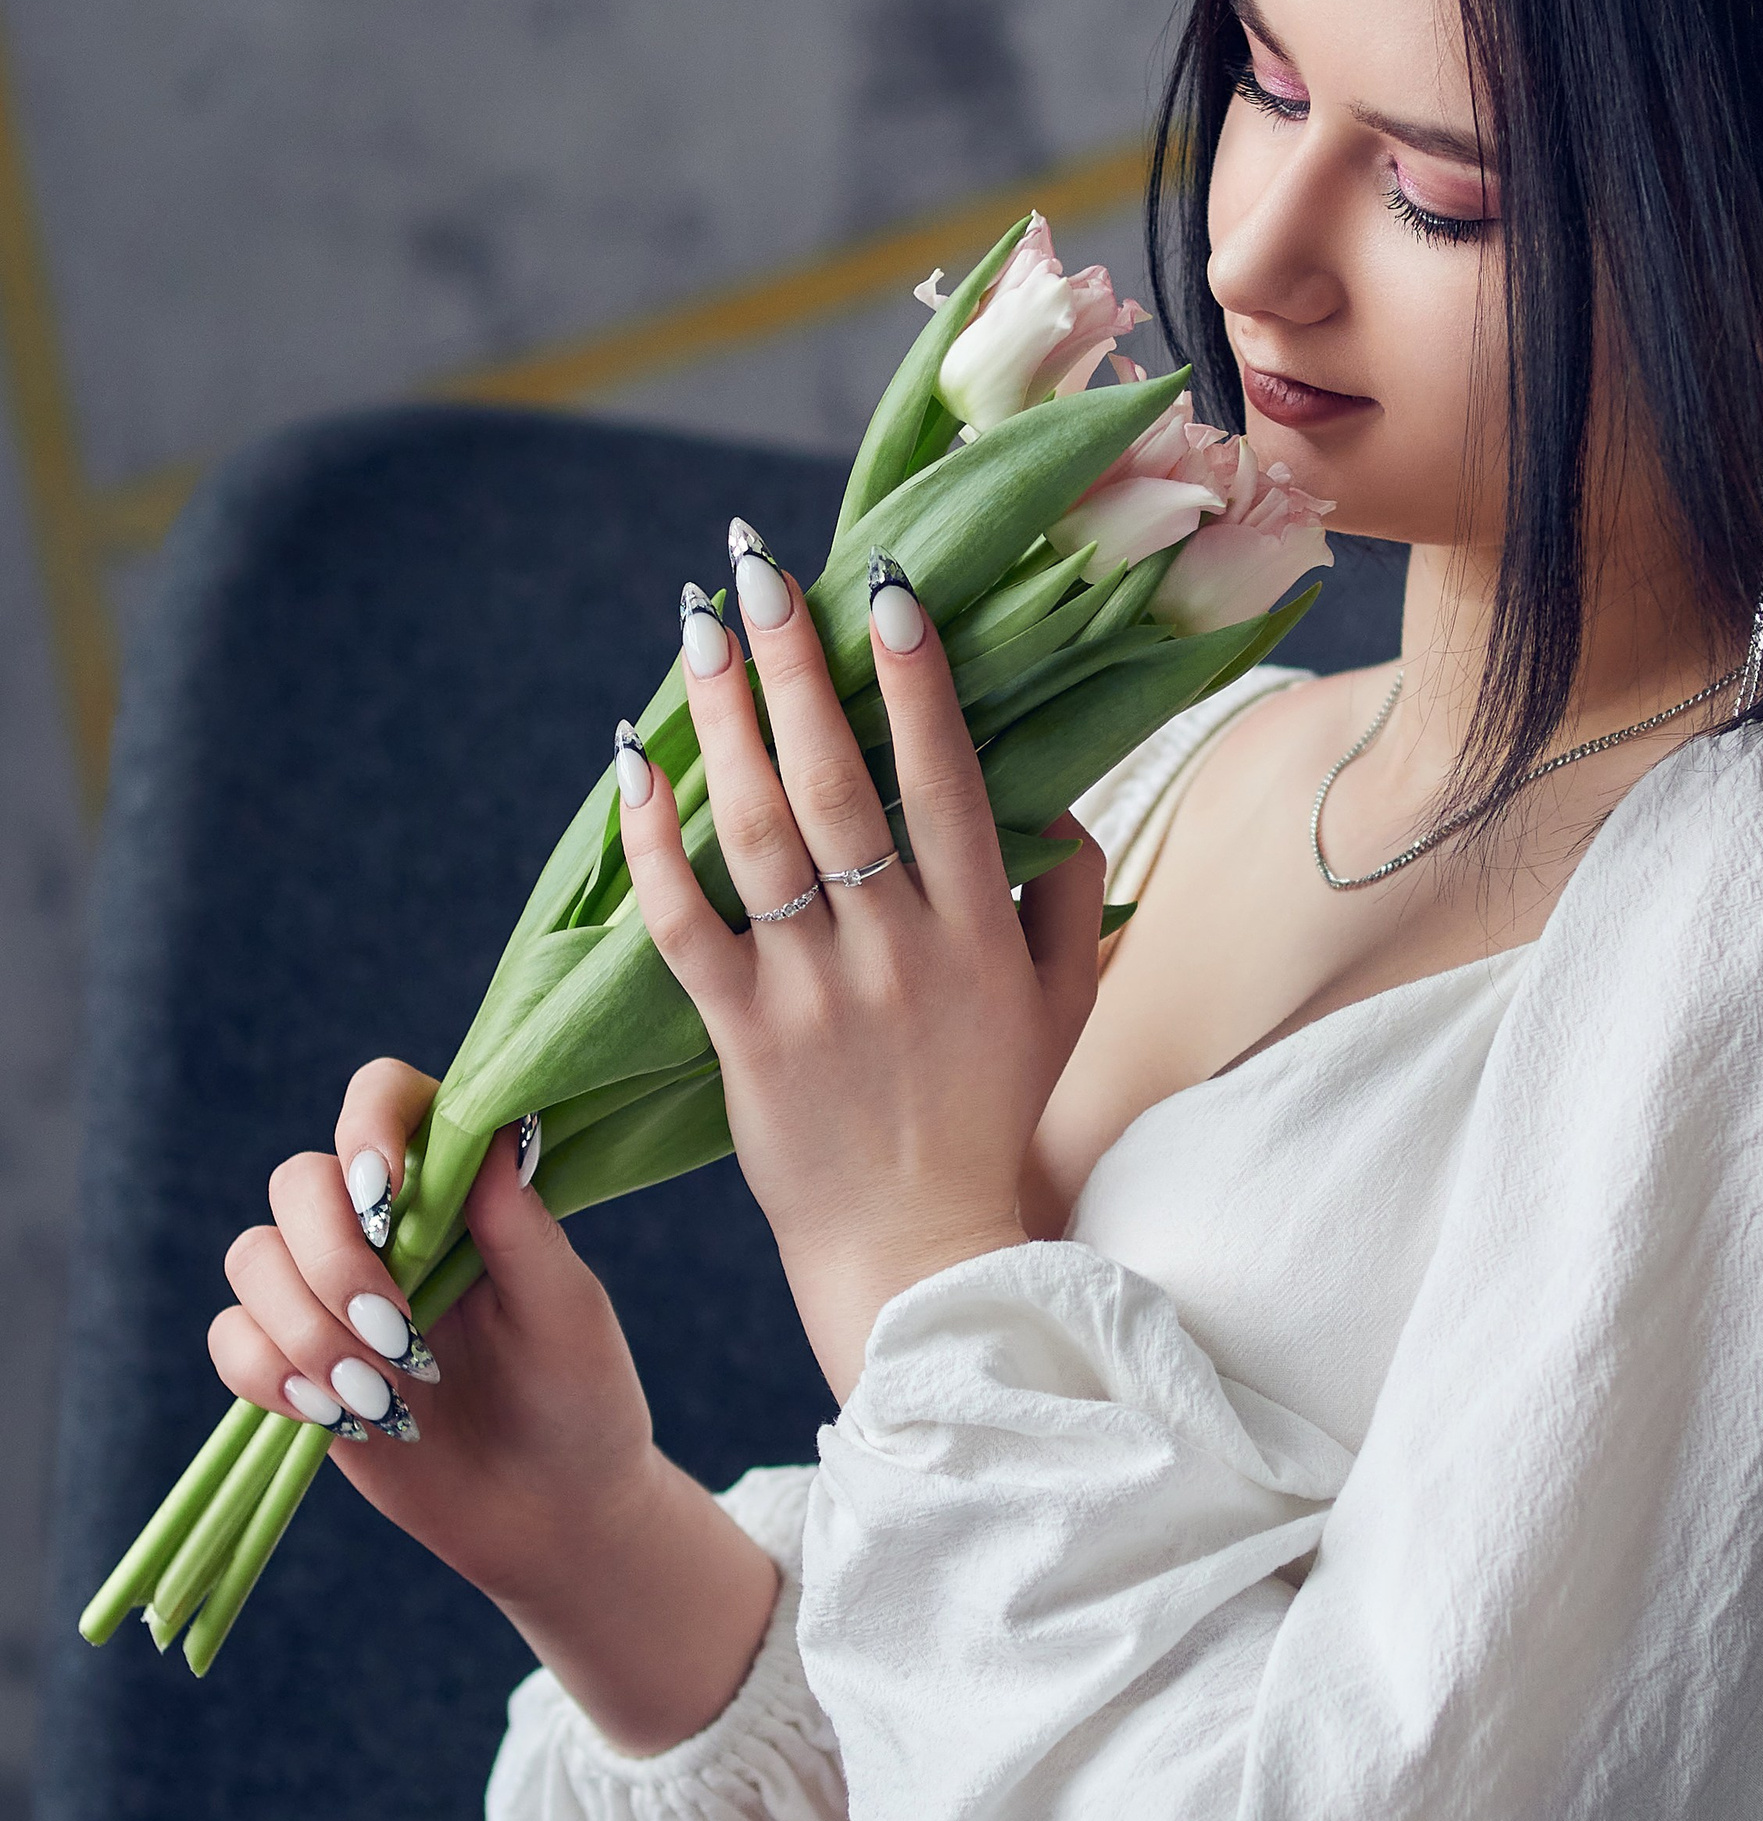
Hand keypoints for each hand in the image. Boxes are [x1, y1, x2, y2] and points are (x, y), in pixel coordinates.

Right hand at [208, 1057, 777, 1751]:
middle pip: (298, 1182)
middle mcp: (385, 1228)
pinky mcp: (295, 1363)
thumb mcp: (569, 1313)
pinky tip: (338, 1416)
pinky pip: (231, 1338)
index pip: (386, 1100)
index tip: (386, 1191)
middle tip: (396, 1335)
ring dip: (303, 1327)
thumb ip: (523, 1226)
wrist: (551, 1516)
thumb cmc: (580, 1399)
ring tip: (379, 1396)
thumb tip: (492, 1130)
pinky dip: (267, 1373)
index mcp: (459, 1189)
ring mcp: (331, 1294)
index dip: (367, 1124)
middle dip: (332, 1259)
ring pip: (253, 1258)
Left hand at [621, 541, 1105, 1398]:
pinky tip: (631, 766)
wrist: (922, 1250)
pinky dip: (655, 844)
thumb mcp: (1065, 1005)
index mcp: (981, 930)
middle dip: (796, 663)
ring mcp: (816, 994)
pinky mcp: (743, 1041)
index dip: (915, 678)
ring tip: (694, 632)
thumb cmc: (993, 1117)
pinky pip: (687, 926)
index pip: (946, 777)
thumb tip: (1058, 801)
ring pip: (759, 834)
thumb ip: (1074, 896)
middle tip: (756, 571)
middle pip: (838, 782)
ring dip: (723, 722)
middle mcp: (898, 950)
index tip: (885, 585)